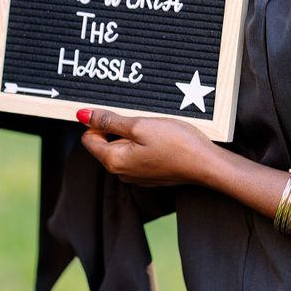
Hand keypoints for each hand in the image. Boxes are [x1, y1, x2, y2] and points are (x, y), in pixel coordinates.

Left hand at [78, 108, 218, 186]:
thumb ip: (109, 120)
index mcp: (113, 161)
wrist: (207, 164)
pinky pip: (137, 154)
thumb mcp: (140, 125)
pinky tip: (161, 139)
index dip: (101, 121)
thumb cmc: (177, 144)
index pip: (88, 137)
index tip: (121, 114)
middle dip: (118, 128)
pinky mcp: (150, 174)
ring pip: (122, 147)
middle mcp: (122, 172)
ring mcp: (136, 175)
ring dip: (133, 134)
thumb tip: (82, 115)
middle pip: (105, 142)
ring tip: (154, 130)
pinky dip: (144, 143)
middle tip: (141, 121)